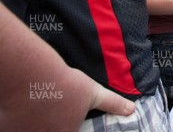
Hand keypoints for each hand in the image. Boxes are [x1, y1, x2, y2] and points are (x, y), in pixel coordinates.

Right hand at [5, 67, 135, 130]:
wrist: (33, 76)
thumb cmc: (65, 84)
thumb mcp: (93, 92)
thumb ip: (112, 104)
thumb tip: (131, 110)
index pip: (70, 131)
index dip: (69, 125)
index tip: (66, 117)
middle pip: (52, 130)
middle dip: (51, 123)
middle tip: (53, 110)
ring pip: (34, 129)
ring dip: (36, 122)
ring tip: (40, 108)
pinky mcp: (8, 128)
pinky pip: (14, 126)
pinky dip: (19, 120)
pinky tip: (24, 108)